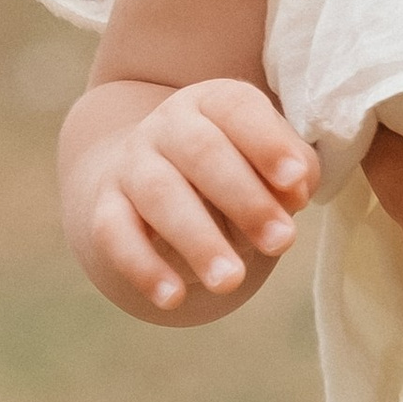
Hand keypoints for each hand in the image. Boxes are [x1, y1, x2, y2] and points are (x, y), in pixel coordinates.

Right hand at [69, 77, 316, 314]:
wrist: (151, 182)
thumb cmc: (233, 172)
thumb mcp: (269, 163)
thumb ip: (295, 171)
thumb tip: (294, 193)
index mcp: (212, 103)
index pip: (236, 109)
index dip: (267, 143)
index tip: (296, 181)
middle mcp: (167, 125)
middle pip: (201, 152)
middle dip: (244, 199)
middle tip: (282, 242)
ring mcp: (131, 165)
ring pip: (159, 194)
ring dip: (197, 239)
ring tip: (230, 281)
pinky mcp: (105, 207)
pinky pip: (116, 234)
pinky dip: (142, 267)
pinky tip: (173, 298)